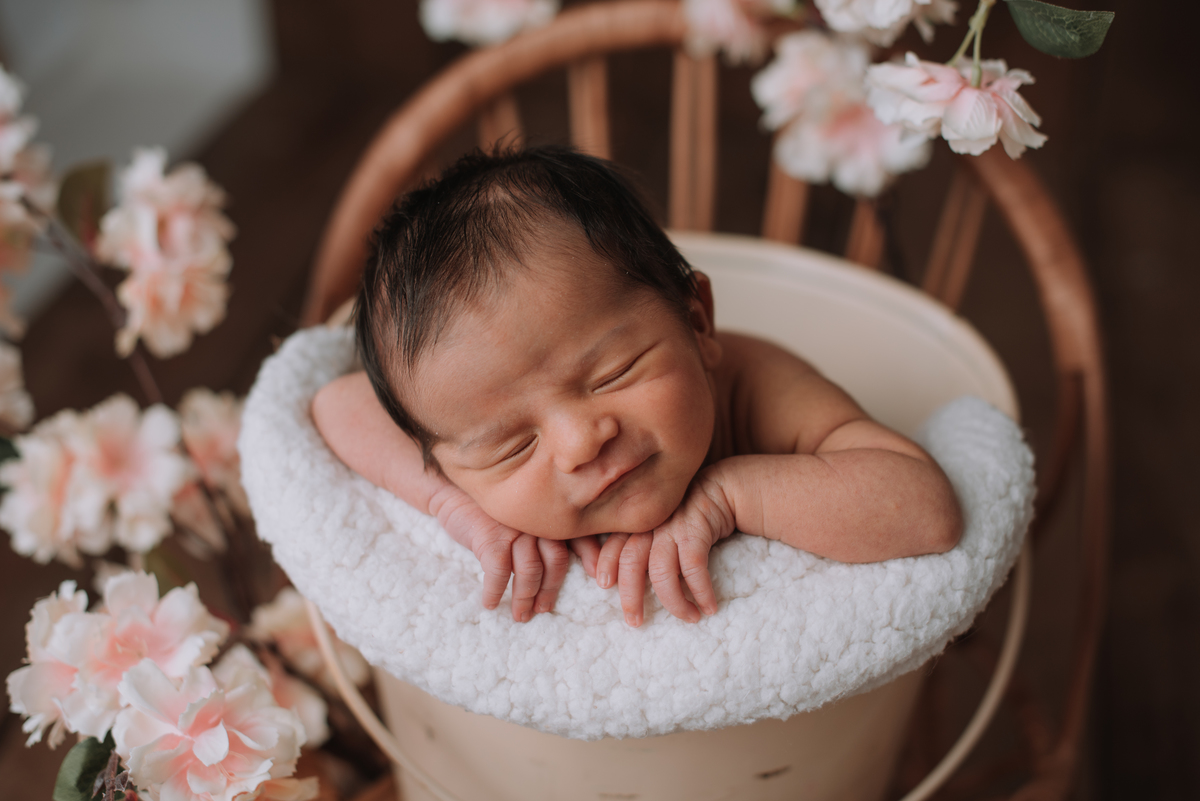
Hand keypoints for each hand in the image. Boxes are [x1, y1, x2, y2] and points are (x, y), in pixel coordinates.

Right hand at [428, 483, 598, 620]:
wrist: (452, 490)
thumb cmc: (492, 510)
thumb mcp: (526, 520)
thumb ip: (558, 538)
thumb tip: (594, 568)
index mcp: (549, 515)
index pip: (577, 539)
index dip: (589, 560)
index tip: (601, 582)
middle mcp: (537, 520)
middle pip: (555, 561)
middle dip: (550, 590)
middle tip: (542, 610)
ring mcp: (515, 527)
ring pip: (530, 570)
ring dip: (524, 597)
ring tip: (520, 614)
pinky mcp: (490, 535)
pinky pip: (498, 571)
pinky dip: (495, 591)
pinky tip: (490, 603)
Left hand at [596, 473, 735, 625]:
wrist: (723, 486)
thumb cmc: (687, 513)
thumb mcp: (659, 523)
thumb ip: (640, 542)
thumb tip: (618, 577)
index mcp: (637, 522)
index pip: (613, 544)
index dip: (605, 563)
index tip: (603, 584)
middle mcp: (651, 524)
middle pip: (630, 561)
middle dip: (630, 595)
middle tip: (635, 621)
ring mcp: (672, 526)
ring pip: (661, 570)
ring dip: (673, 601)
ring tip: (689, 618)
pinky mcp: (696, 530)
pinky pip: (693, 568)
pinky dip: (700, 591)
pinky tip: (709, 607)